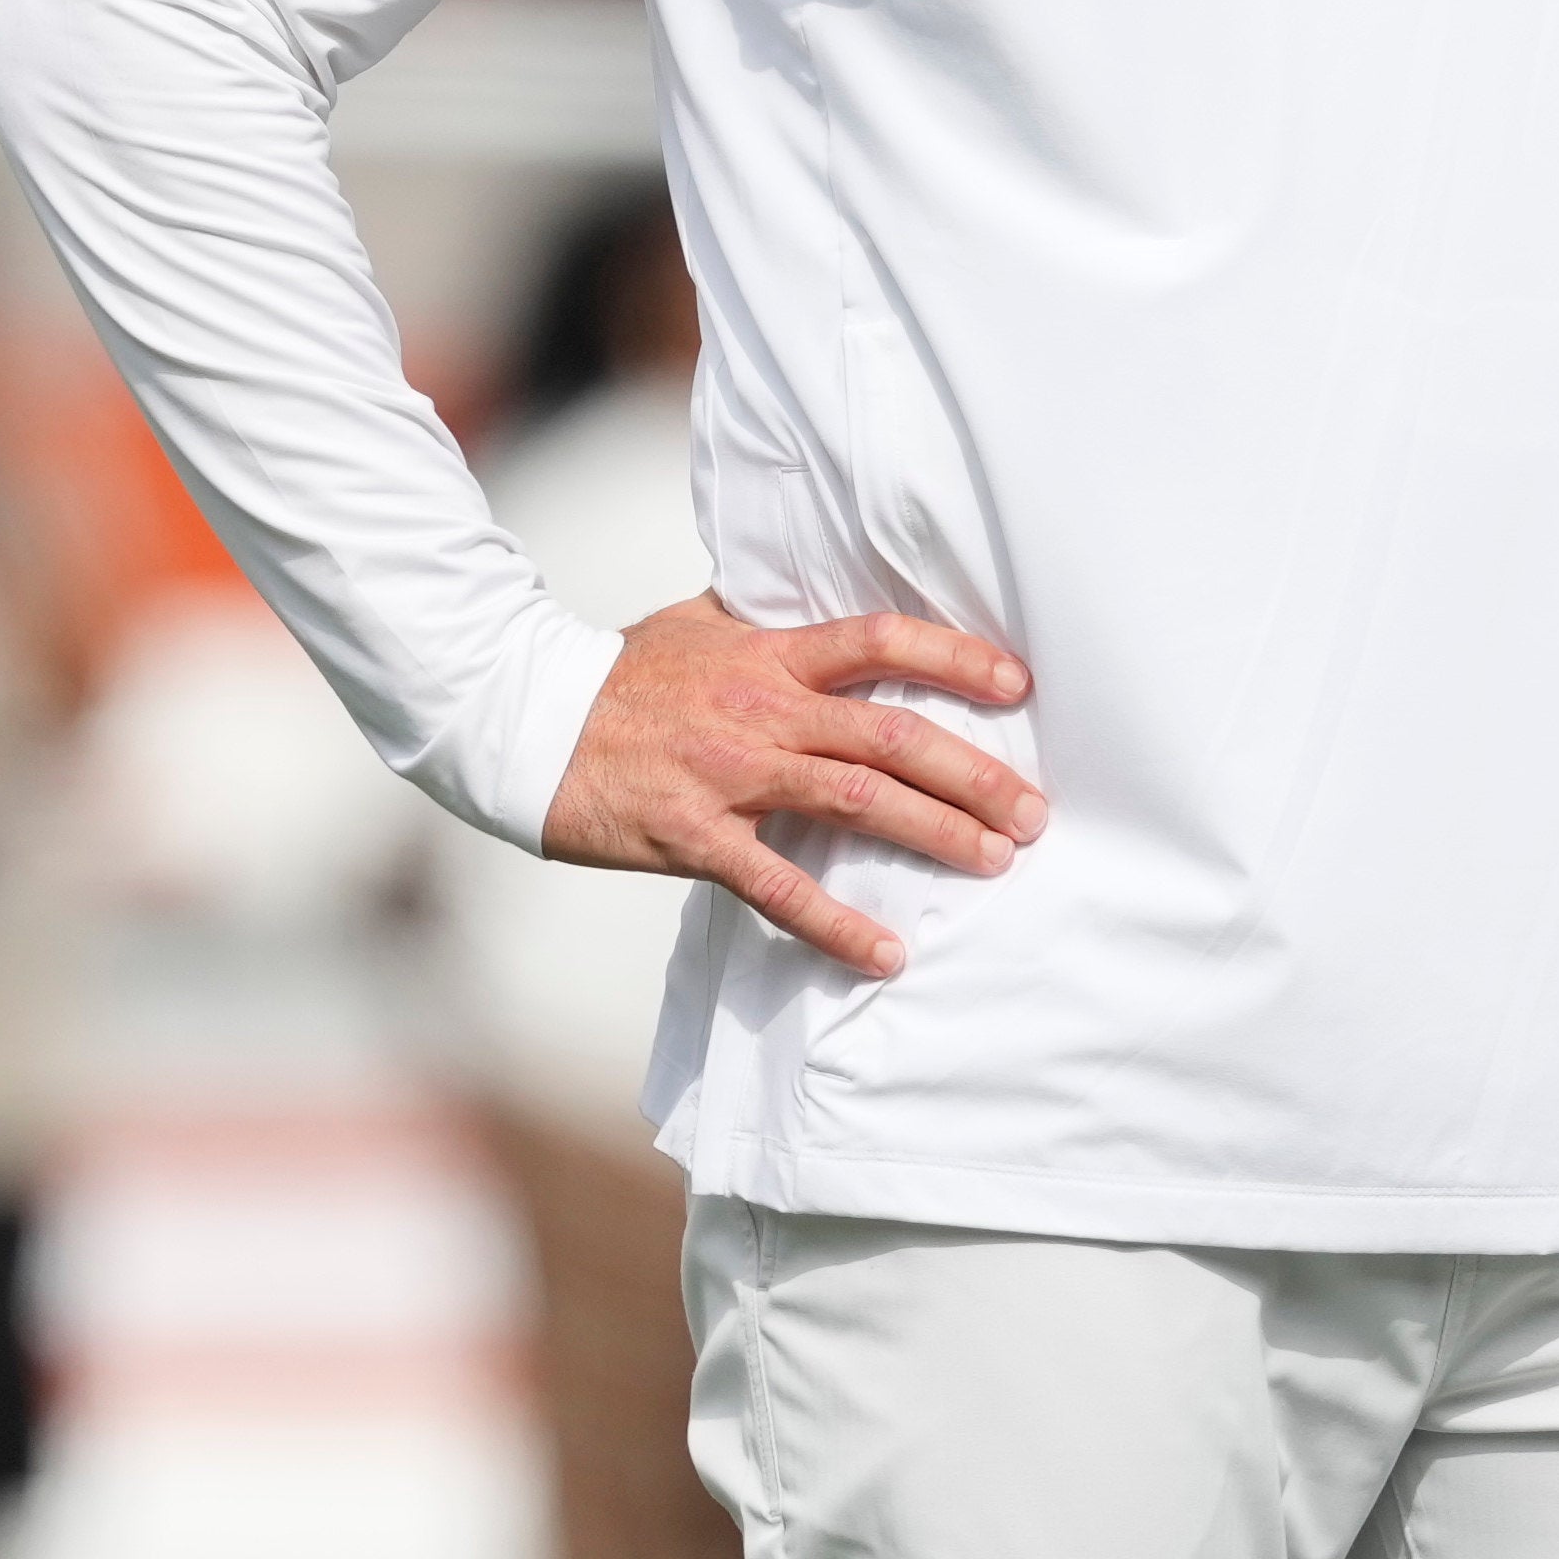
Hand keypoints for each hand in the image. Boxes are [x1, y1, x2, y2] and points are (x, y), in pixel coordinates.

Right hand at [540, 595, 1044, 982]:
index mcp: (767, 654)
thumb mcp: (694, 626)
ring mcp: (731, 772)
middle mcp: (761, 709)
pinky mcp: (696, 835)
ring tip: (994, 862)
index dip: (954, 658)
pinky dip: (838, 925)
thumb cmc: (615, 677)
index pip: (879, 641)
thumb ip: (763, 621)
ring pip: (857, 801)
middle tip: (1032, 812)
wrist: (526, 721)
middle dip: (975, 774)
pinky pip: (780, 887)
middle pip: (892, 735)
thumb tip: (812, 603)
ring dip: (936, 834)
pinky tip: (886, 955)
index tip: (1015, 684)